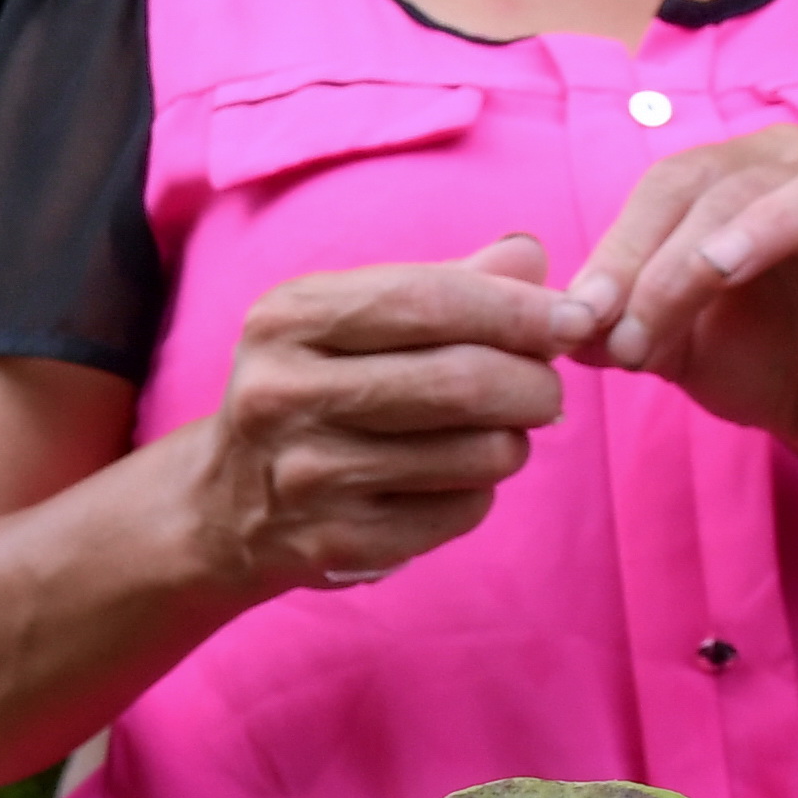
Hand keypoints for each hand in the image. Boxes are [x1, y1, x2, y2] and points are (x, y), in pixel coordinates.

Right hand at [184, 238, 587, 596]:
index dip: (517, 309)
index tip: (573, 317)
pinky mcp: (338, 542)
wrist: (224, 505)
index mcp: (288, 320)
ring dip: (512, 441)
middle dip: (533, 383)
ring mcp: (308, 475)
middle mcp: (284, 394)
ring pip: (476, 452)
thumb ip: (445, 284)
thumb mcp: (349, 322)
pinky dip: (479, 490)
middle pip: (461, 381)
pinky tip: (447, 478)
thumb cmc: (310, 392)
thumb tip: (531, 256)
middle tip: (545, 389)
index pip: (428, 301)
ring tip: (496, 433)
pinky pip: (461, 510)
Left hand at [564, 126, 797, 494]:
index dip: (620, 252)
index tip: (577, 323)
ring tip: (718, 270)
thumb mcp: (677, 348)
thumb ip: (623, 324)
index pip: (672, 190)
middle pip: (735, 188)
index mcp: (743, 179)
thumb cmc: (758, 361)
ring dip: (767, 228)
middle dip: (670, 264)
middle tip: (629, 338)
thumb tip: (562, 324)